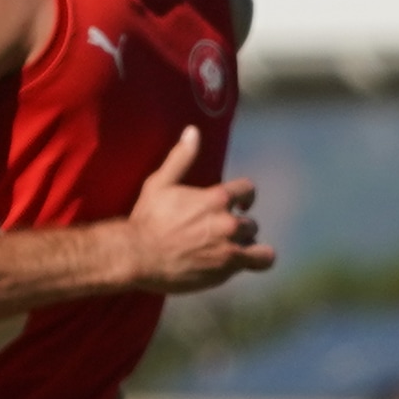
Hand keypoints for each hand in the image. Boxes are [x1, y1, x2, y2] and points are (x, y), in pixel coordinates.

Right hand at [123, 129, 274, 296]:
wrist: (138, 255)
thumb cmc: (147, 219)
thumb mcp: (160, 183)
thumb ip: (181, 158)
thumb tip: (193, 131)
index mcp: (216, 198)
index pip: (248, 190)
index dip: (245, 197)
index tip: (240, 205)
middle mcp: (228, 221)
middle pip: (250, 222)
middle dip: (238, 227)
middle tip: (220, 235)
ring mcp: (231, 245)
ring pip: (256, 243)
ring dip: (245, 246)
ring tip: (227, 250)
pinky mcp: (229, 267)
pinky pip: (260, 261)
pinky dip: (256, 261)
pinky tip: (244, 262)